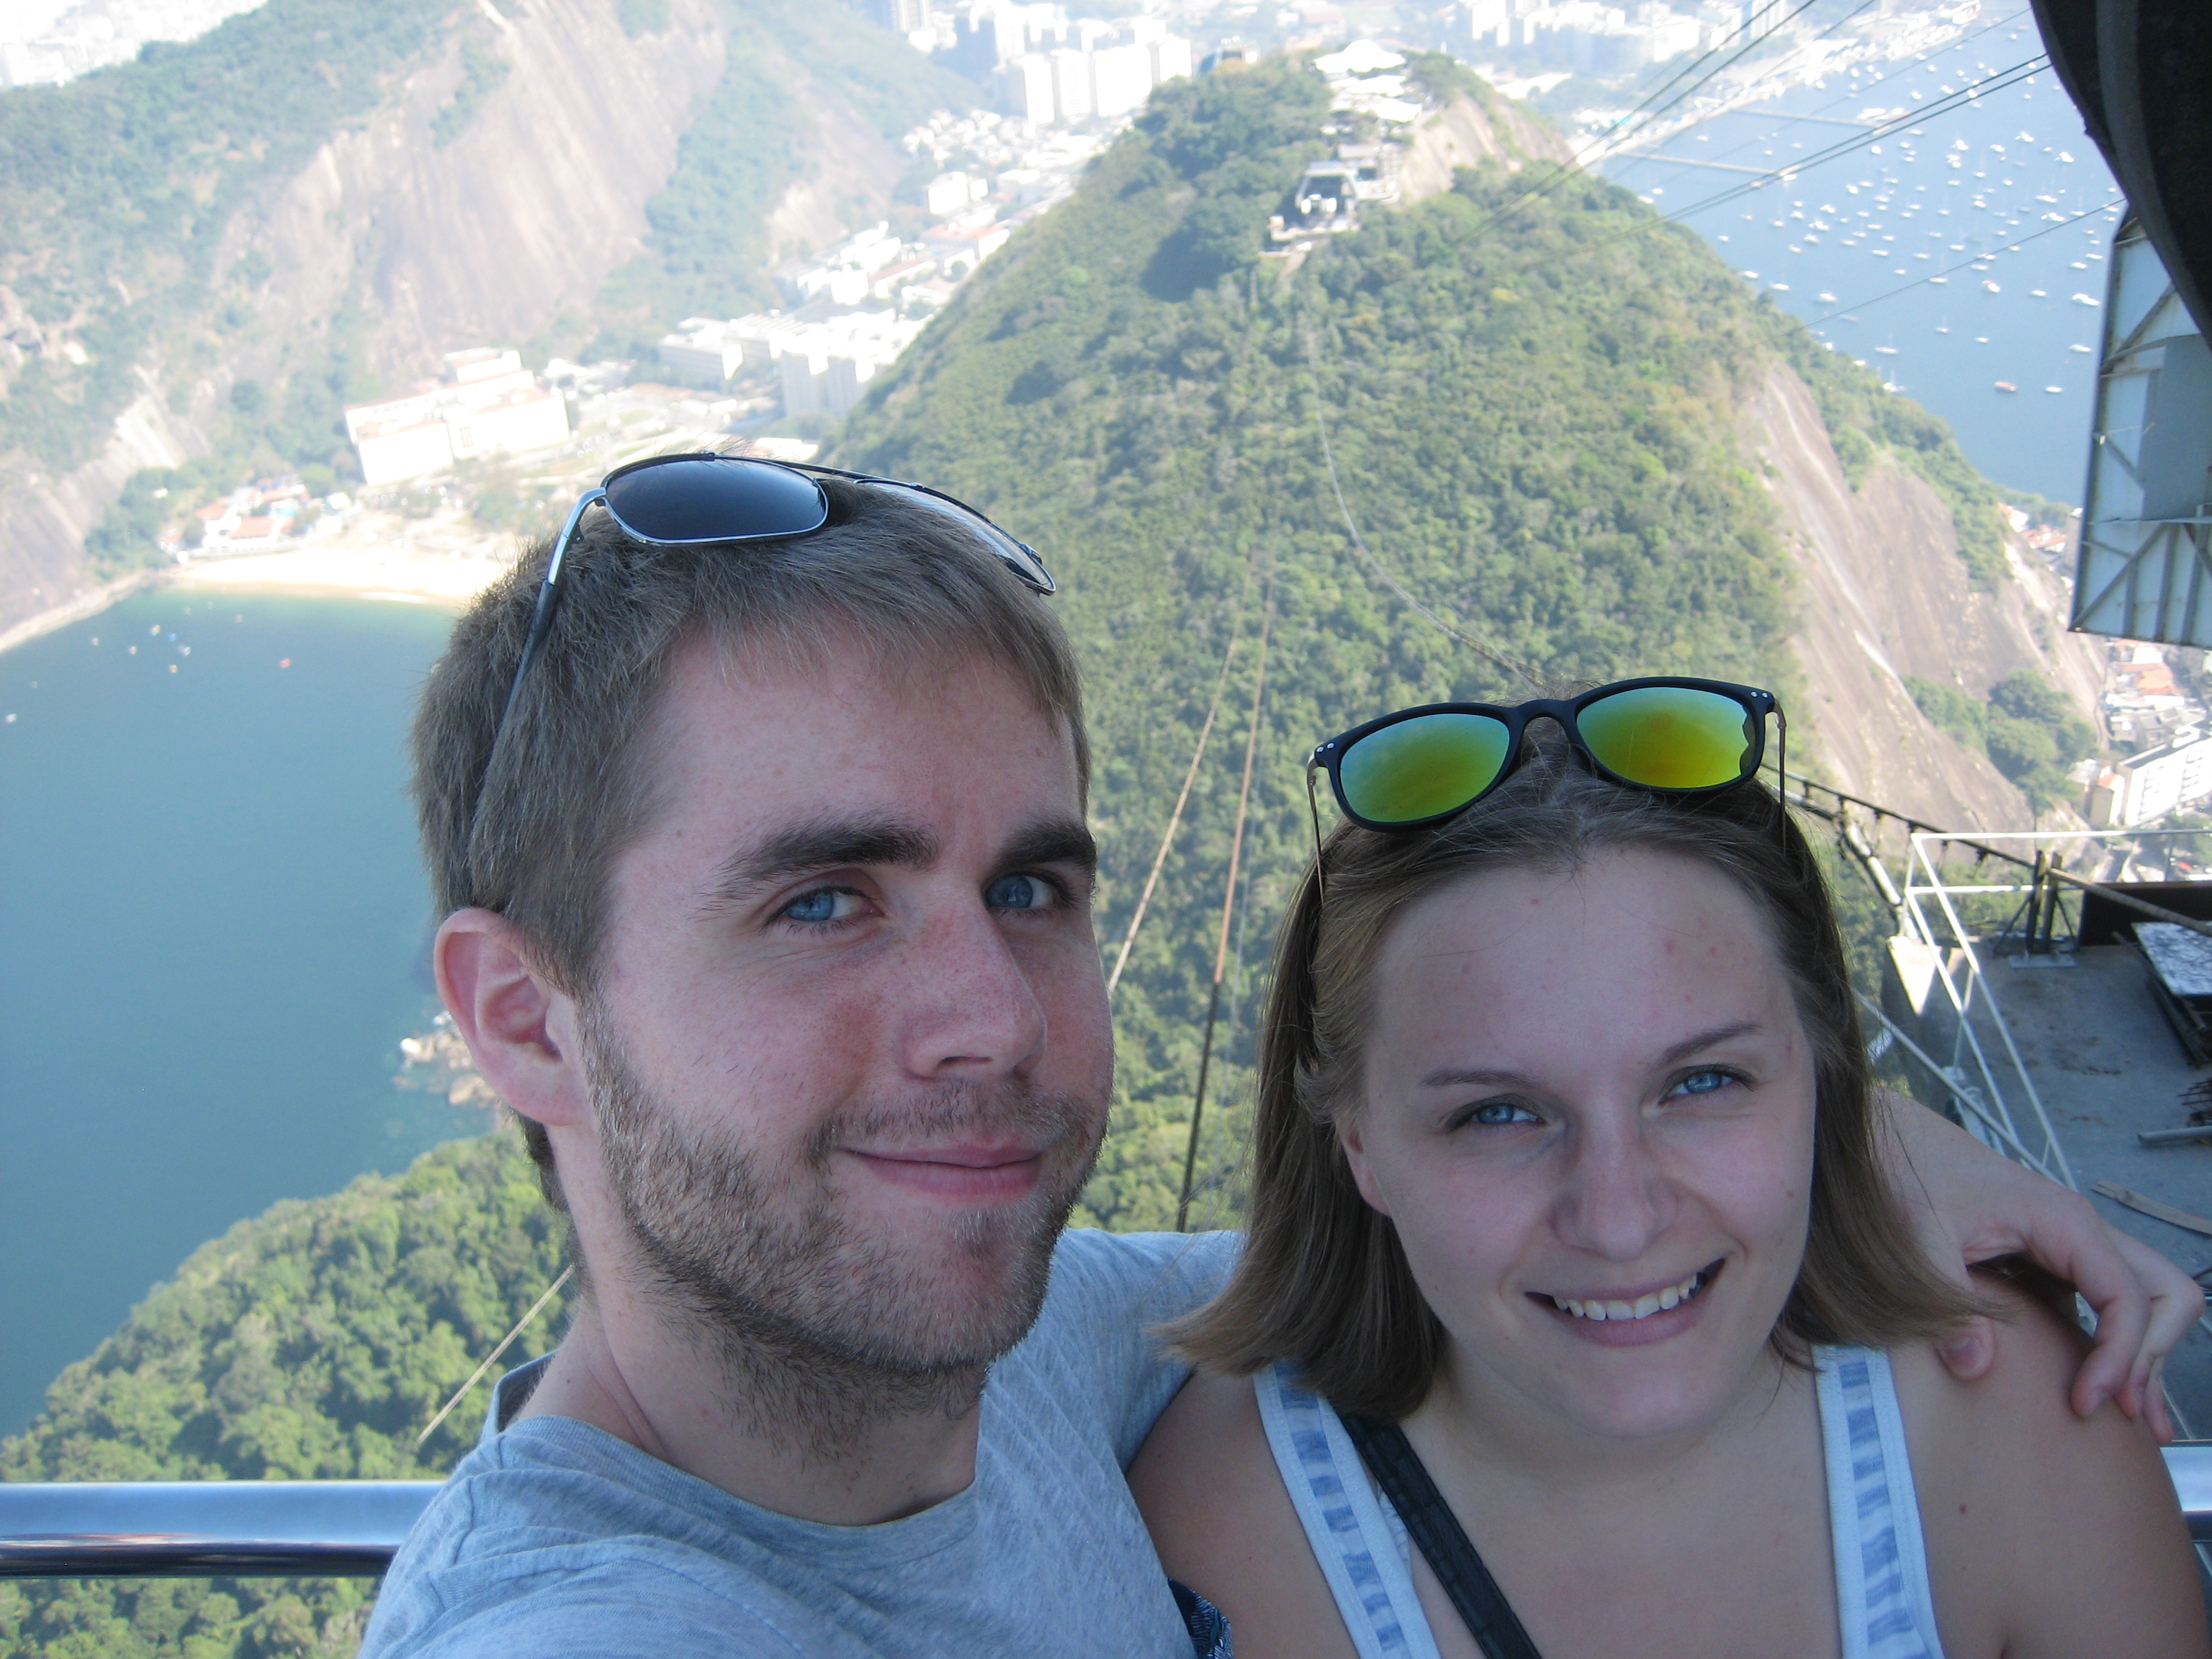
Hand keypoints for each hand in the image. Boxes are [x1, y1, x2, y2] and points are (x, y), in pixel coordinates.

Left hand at [1878, 1090, 2203, 1439]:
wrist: (1894, 1144)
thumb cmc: (1910, 1178)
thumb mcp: (1919, 1237)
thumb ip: (1948, 1300)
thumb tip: (1975, 1369)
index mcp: (2064, 1223)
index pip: (2129, 1299)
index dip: (2120, 1357)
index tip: (2086, 1403)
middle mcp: (2083, 1233)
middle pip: (2166, 1295)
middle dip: (2155, 1354)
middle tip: (2121, 1410)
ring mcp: (2074, 1248)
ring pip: (2146, 1301)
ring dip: (2147, 1356)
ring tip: (2136, 1420)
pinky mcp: (2055, 1263)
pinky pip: (2108, 1306)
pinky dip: (2115, 1346)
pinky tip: (2104, 1390)